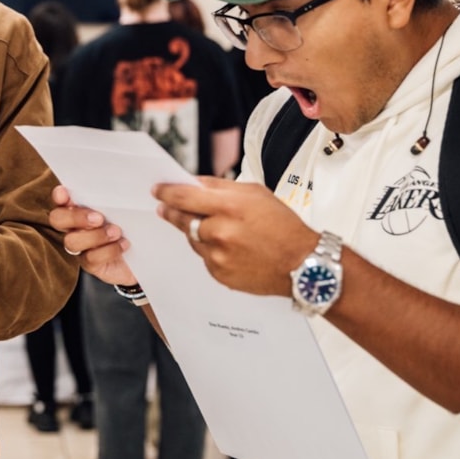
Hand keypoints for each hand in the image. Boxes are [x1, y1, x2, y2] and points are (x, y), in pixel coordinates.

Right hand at [49, 185, 136, 286]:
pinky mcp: (90, 263)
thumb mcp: (130, 208)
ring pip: (71, 241)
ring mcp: (81, 246)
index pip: (61, 199)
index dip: (59, 196)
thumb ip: (124, 198)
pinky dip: (108, 250)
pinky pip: (90, 258)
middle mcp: (75, 225)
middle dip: (75, 217)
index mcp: (81, 207)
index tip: (64, 192)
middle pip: (57, 219)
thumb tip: (133, 188)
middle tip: (98, 218)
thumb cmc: (134, 225)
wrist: (146, 255)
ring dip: (95, 236)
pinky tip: (123, 244)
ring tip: (116, 232)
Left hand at [152, 176, 316, 296]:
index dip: (166, 192)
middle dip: (173, 212)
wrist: (302, 264)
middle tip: (165, 207)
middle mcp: (220, 232)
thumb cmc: (282, 226)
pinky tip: (230, 248)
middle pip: (183, 219)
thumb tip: (194, 183)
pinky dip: (211, 251)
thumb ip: (220, 187)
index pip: (184, 196)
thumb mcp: (254, 193)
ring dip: (198, 232)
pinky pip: (205, 258)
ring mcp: (219, 256)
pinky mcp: (220, 275)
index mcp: (229, 206)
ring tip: (220, 230)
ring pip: (193, 239)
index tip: (157, 190)